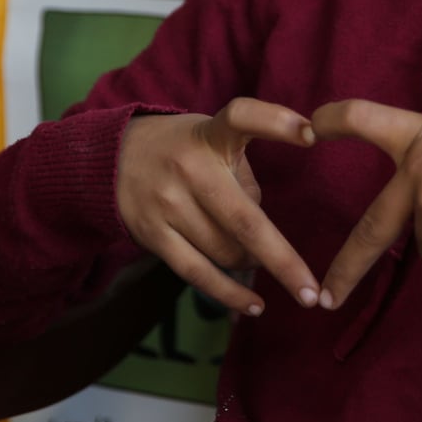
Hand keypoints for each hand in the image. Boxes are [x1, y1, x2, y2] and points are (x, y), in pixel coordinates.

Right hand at [117, 98, 320, 315]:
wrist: (108, 159)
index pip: (242, 116)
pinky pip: (198, 273)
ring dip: (253, 263)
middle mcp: (189, 167)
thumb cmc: (182, 149)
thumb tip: (266, 235)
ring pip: (226, 251)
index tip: (312, 134)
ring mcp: (167, 203)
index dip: (276, 122)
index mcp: (211, 134)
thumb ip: (242, 175)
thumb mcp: (211, 139)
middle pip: (244, 219)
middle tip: (312, 292)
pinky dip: (229, 293)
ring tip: (262, 261)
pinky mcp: (152, 234)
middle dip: (283, 261)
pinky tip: (255, 305)